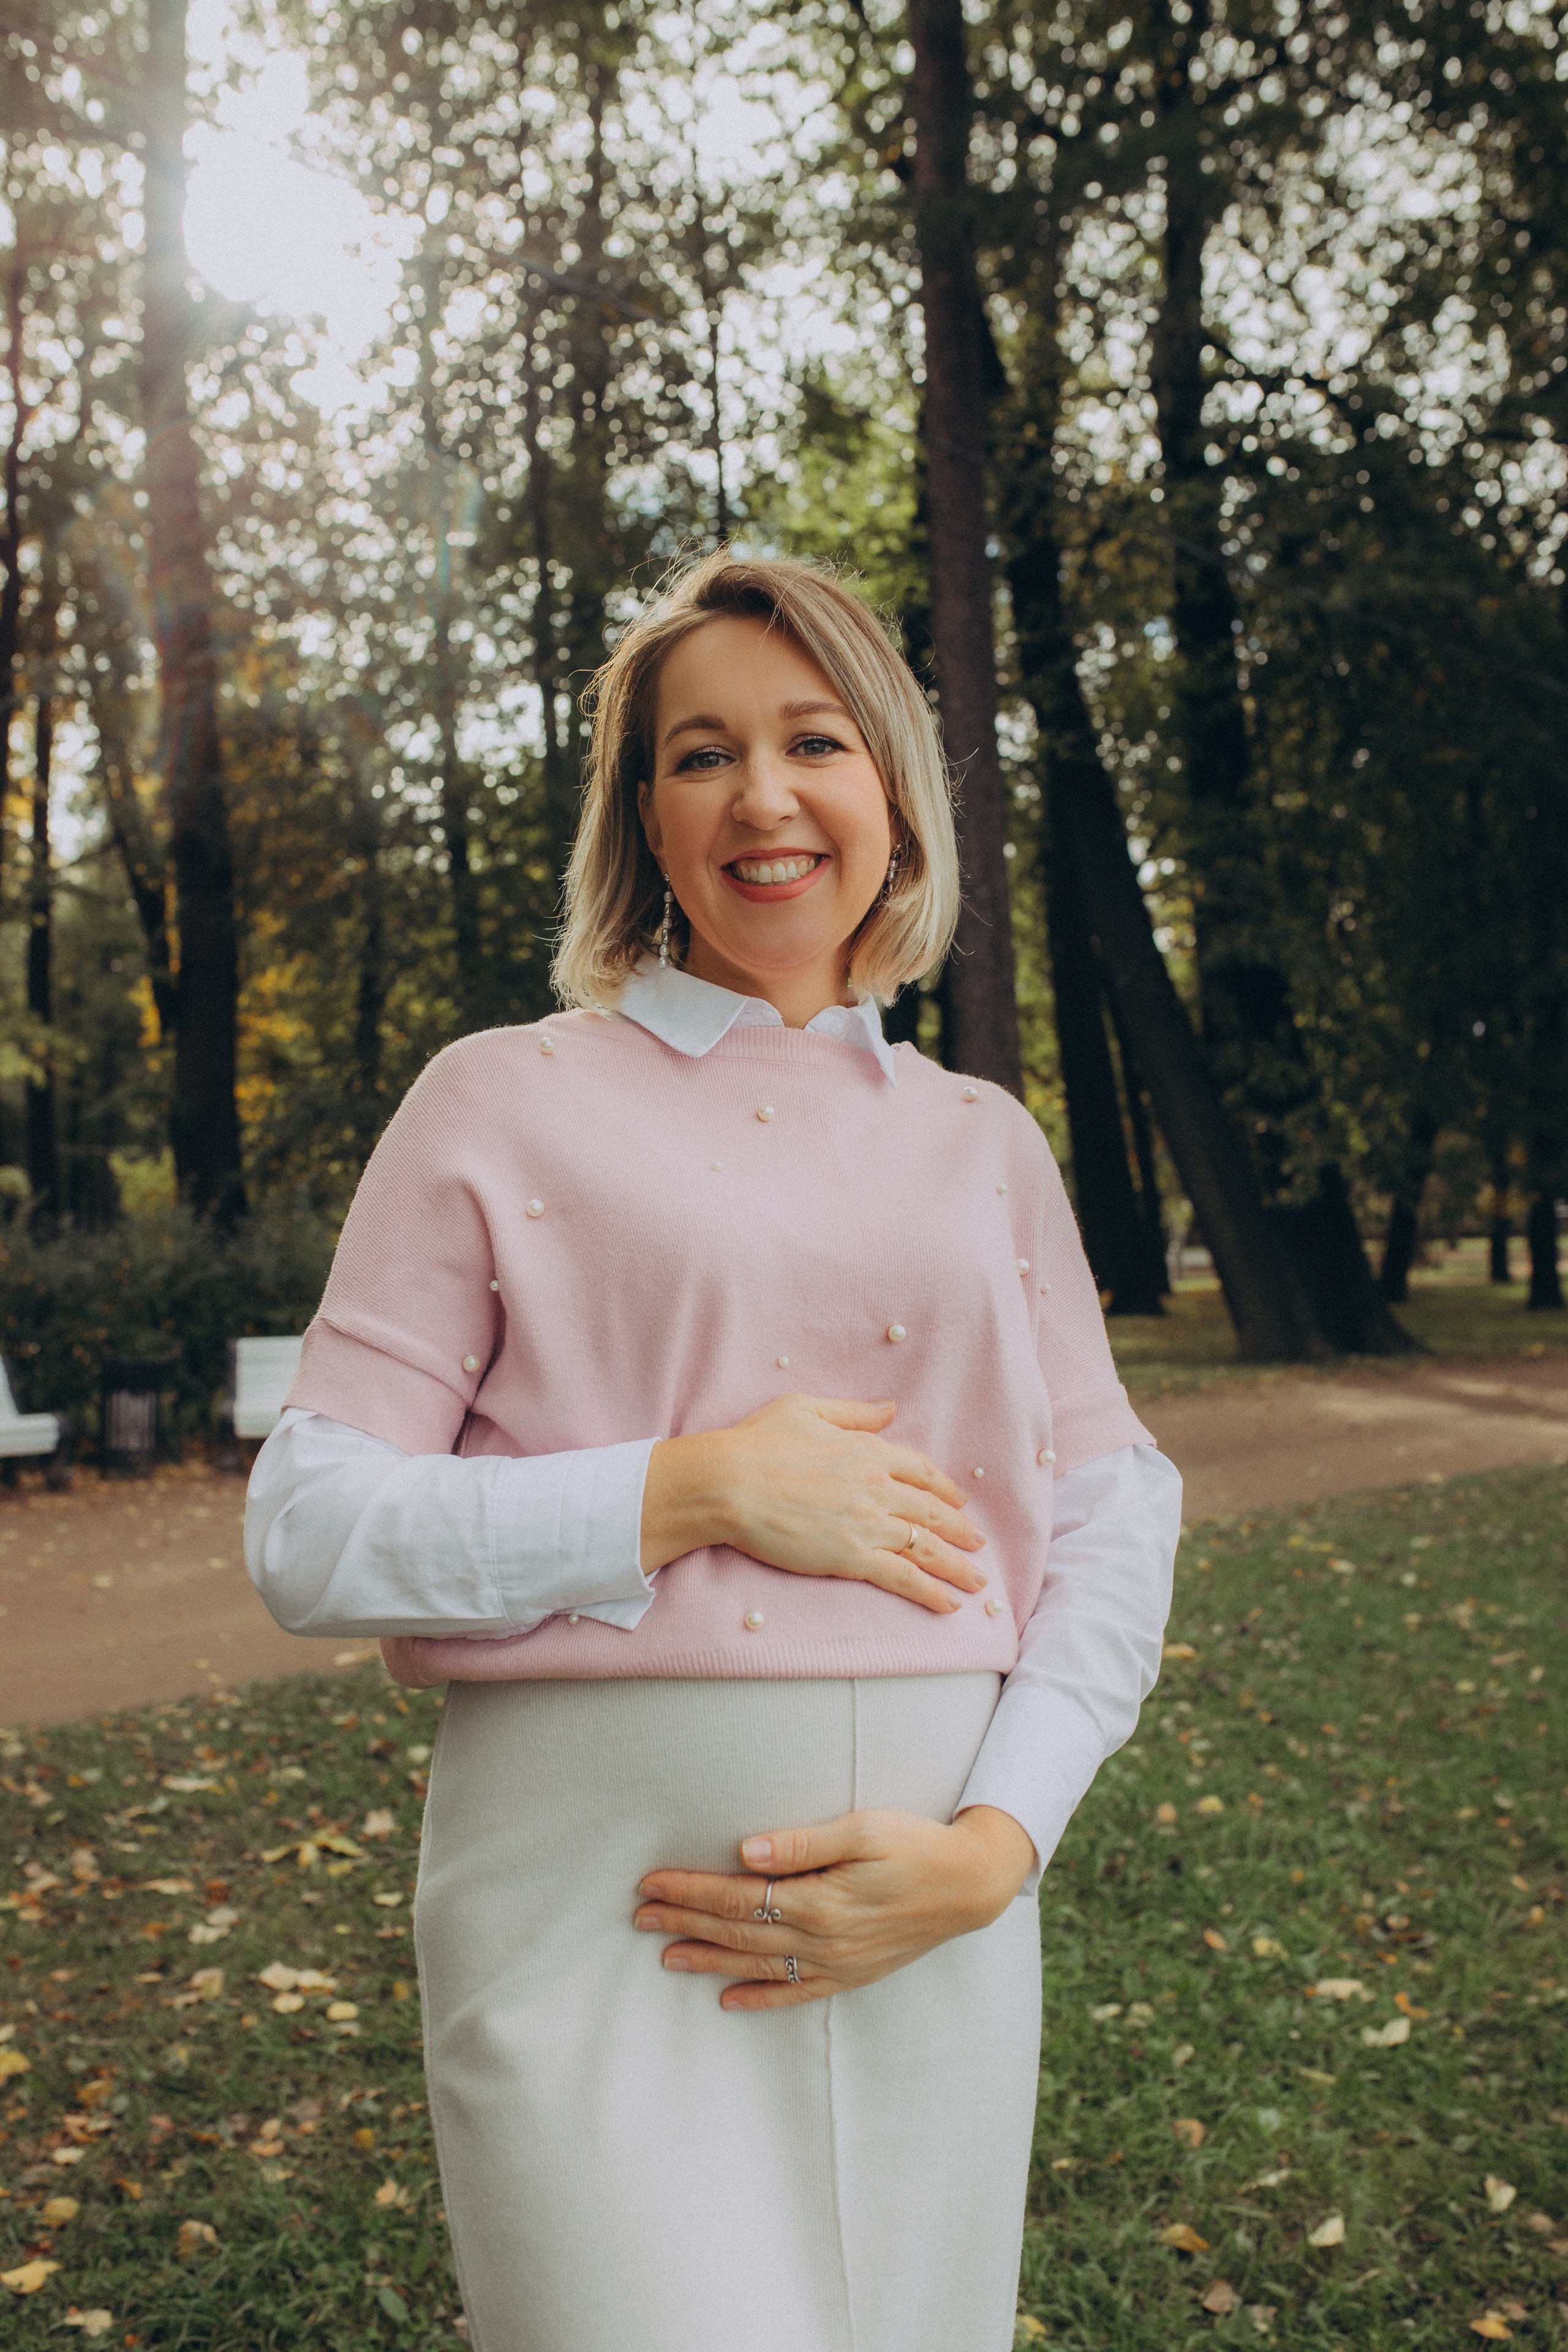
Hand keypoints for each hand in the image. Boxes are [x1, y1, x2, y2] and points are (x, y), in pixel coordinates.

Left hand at [633, 1804, 1036, 2008]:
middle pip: (738, 1933)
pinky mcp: (851, 1973)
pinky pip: (795, 1993)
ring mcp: (837, 1962)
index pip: (737, 1897)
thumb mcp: (863, 1828)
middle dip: (685, 1924)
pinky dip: (759, 1998)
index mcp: (820, 1900)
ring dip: (708, 1961)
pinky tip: (728, 2001)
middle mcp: (822, 1939)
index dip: (690, 1890)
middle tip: (640, 1917)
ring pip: (757, 1966)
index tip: (651, 1882)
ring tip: (666, 1956)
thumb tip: (744, 1850)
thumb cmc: (916, 1844)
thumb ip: (802, 1842)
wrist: (971, 1884)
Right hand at [640, 1393, 985, 1613]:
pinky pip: (903, 1577)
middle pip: (932, 1511)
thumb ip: (854, 1412)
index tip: (958, 1501)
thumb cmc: (757, 1442)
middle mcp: (876, 1486)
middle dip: (962, 1530)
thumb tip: (891, 1408)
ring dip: (957, 1566)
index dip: (943, 1488)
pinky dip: (931, 1592)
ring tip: (977, 1582)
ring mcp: (867, 1523)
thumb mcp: (807, 1409)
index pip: (920, 1471)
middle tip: (980, 1544)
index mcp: (867, 1450)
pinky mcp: (852, 1556)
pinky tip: (949, 1604)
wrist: (729, 1483)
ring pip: (926, 1547)